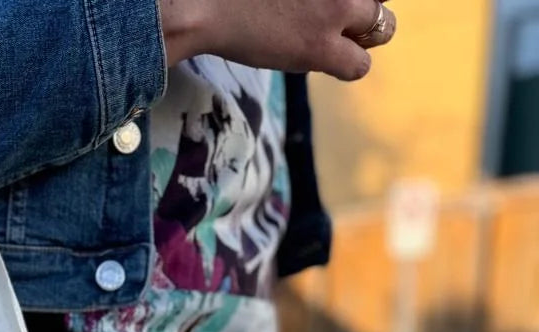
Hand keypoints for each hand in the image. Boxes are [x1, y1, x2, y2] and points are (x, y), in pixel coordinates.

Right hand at [159, 0, 397, 81]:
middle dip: (364, 9)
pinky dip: (347, 66)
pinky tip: (321, 59)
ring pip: (383, 27)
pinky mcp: (321, 45)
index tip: (335, 6)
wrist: (207, 4)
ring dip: (362, 36)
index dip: (354, 0)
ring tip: (332, 40)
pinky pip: (359, 65)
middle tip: (337, 21)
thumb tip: (314, 9)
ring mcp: (335, 8)